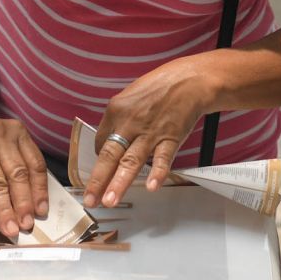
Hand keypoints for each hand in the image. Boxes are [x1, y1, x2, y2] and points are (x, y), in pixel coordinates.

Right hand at [0, 117, 50, 236]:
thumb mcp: (1, 150)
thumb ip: (15, 170)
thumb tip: (28, 207)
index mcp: (17, 133)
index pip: (35, 164)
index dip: (40, 191)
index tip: (41, 212)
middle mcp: (0, 136)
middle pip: (17, 174)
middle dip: (23, 204)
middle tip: (26, 225)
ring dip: (5, 210)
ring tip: (9, 228)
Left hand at [82, 60, 213, 206]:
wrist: (190, 79)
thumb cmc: (161, 86)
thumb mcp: (132, 96)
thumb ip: (121, 118)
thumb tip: (115, 137)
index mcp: (116, 110)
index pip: (101, 142)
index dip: (101, 161)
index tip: (102, 173)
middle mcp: (129, 122)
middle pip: (109, 155)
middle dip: (98, 180)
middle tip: (90, 199)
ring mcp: (150, 131)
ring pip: (131, 161)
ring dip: (119, 183)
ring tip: (110, 200)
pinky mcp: (170, 136)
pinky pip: (162, 158)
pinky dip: (157, 173)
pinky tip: (151, 187)